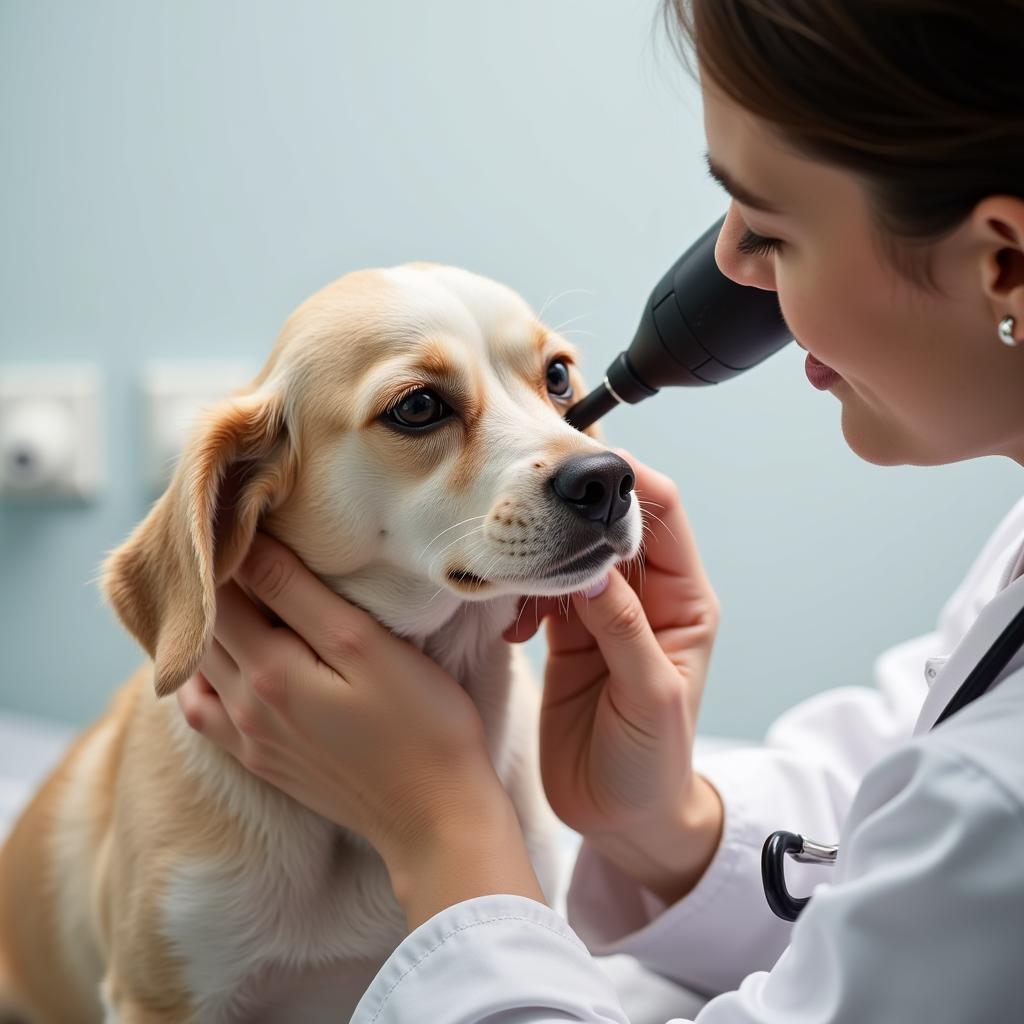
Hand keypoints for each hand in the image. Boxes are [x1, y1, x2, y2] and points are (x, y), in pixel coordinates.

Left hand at [176, 533, 506, 879]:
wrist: (436, 818)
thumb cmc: (421, 723)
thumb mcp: (365, 646)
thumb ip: (299, 596)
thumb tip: (248, 547)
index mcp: (268, 670)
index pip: (223, 590)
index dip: (230, 547)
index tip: (247, 513)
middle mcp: (244, 705)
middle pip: (206, 626)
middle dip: (214, 580)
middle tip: (237, 538)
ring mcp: (249, 739)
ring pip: (199, 666)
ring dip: (206, 623)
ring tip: (229, 588)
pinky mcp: (263, 762)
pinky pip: (205, 713)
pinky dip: (201, 677)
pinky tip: (219, 663)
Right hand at [505, 454, 722, 901]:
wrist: (623, 819)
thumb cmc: (655, 763)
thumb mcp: (650, 694)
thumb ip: (622, 627)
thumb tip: (585, 563)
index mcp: (683, 601)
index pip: (661, 515)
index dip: (628, 483)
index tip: (582, 463)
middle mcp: (643, 598)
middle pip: (607, 526)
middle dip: (571, 510)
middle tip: (525, 501)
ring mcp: (600, 615)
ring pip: (567, 554)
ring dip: (538, 554)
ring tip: (512, 571)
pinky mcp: (565, 636)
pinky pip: (539, 591)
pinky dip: (519, 591)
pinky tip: (507, 617)